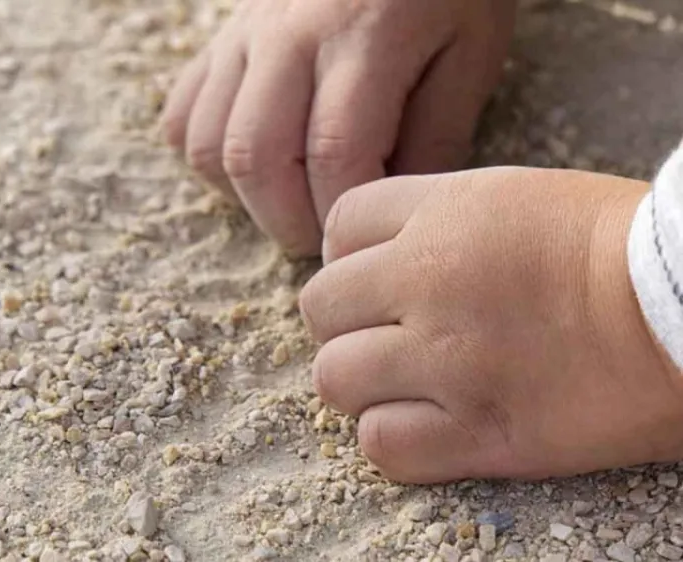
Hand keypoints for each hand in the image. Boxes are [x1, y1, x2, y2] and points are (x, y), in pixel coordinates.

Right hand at [162, 0, 515, 256]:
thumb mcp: (469, 55)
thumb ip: (438, 134)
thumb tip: (389, 207)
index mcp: (363, 38)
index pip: (336, 155)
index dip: (343, 216)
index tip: (362, 236)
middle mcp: (287, 36)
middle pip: (254, 158)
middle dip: (287, 223)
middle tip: (322, 237)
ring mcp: (243, 37)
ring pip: (207, 144)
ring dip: (246, 197)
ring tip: (291, 203)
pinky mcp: (219, 41)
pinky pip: (183, 117)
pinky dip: (211, 160)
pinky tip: (257, 164)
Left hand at [299, 167, 682, 483]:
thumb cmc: (612, 244)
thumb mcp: (513, 198)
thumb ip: (434, 219)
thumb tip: (378, 258)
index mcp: (441, 217)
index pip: (338, 227)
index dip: (345, 256)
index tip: (370, 278)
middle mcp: (429, 284)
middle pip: (320, 307)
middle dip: (343, 321)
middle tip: (382, 332)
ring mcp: (448, 362)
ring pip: (336, 378)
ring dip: (360, 382)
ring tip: (401, 381)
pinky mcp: (482, 432)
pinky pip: (383, 444)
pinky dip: (392, 437)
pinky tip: (426, 423)